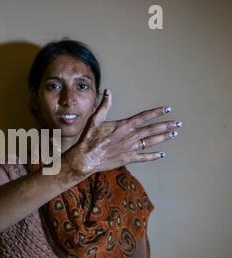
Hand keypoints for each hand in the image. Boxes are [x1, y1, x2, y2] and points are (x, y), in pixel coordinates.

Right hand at [63, 89, 180, 178]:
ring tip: (174, 134)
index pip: (144, 117)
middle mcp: (131, 137)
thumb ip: (104, 106)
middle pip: (153, 129)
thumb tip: (108, 92)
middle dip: (166, 126)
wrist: (86, 158)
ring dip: (164, 138)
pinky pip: (145, 157)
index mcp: (124, 126)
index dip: (156, 112)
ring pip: (152, 142)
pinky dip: (154, 156)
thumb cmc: (89, 139)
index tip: (167, 109)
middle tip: (178, 124)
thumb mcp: (95, 120)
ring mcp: (131, 148)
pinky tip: (162, 154)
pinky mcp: (129, 159)